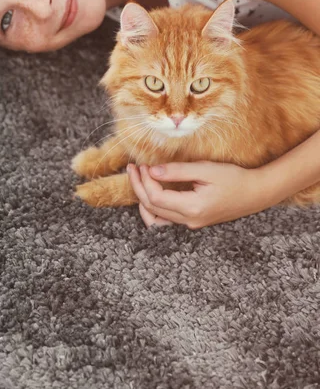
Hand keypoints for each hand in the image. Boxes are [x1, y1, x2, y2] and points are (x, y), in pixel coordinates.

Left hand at [127, 161, 273, 228]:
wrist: (256, 193)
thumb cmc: (234, 178)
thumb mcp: (205, 170)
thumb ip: (178, 171)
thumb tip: (152, 171)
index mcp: (191, 208)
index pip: (155, 197)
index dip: (144, 180)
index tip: (143, 164)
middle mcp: (188, 221)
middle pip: (152, 208)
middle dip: (139, 186)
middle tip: (133, 168)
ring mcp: (190, 224)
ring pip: (156, 217)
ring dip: (143, 198)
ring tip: (138, 179)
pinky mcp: (193, 221)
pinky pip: (165, 221)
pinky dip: (153, 209)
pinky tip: (150, 195)